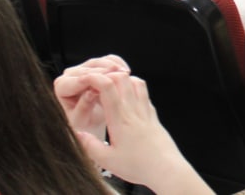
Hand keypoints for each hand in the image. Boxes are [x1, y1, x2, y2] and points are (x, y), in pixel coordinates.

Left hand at [54, 55, 130, 138]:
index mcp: (62, 88)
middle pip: (88, 67)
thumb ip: (83, 107)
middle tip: (122, 73)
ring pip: (98, 61)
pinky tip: (125, 71)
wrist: (91, 125)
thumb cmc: (83, 125)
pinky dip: (117, 63)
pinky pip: (107, 59)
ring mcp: (81, 69)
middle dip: (106, 70)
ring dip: (113, 65)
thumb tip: (91, 92)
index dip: (93, 78)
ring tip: (126, 73)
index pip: (77, 79)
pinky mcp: (94, 67)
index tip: (107, 80)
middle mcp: (69, 76)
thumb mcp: (82, 120)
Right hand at [74, 72, 211, 194]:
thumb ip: (90, 146)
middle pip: (122, 78)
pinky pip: (145, 93)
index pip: (108, 88)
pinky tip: (128, 99)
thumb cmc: (140, 166)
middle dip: (107, 75)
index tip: (87, 79)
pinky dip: (135, 88)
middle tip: (97, 84)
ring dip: (122, 79)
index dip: (96, 78)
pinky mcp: (153, 115)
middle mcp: (134, 111)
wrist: (166, 169)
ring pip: (136, 82)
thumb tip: (77, 134)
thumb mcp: (108, 161)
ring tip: (111, 89)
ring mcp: (146, 111)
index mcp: (120, 120)